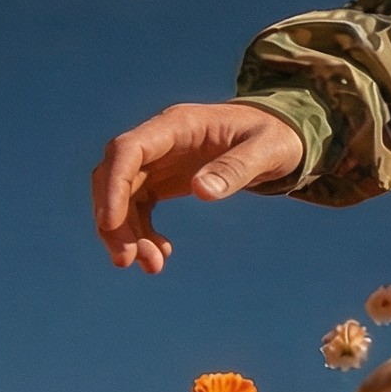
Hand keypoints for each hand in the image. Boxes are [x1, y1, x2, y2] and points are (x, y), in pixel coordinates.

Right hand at [92, 102, 304, 273]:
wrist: (281, 134)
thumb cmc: (277, 136)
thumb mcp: (269, 150)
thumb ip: (237, 168)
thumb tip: (202, 191)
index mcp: (179, 125)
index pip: (128, 150)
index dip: (113, 185)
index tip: (108, 223)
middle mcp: (161, 140)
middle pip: (116, 176)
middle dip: (114, 220)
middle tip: (126, 260)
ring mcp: (160, 160)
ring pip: (123, 196)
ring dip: (127, 233)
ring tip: (152, 266)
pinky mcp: (164, 179)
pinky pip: (139, 207)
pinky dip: (143, 232)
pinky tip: (161, 253)